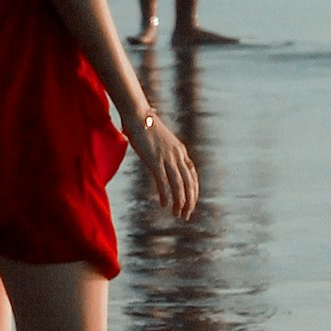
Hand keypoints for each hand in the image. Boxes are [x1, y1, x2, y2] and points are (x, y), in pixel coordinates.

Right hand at [126, 103, 199, 219]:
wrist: (138, 115)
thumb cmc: (146, 127)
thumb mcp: (161, 141)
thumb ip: (165, 152)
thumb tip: (163, 162)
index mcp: (180, 151)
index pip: (192, 176)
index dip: (193, 192)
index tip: (190, 203)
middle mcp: (177, 155)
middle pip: (189, 183)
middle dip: (189, 201)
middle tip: (186, 215)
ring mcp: (167, 157)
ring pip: (179, 185)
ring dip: (180, 202)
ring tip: (178, 214)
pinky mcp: (155, 160)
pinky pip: (163, 182)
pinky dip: (165, 195)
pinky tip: (164, 204)